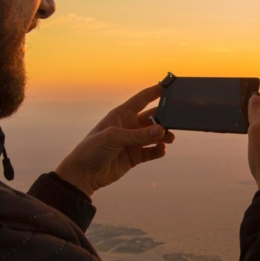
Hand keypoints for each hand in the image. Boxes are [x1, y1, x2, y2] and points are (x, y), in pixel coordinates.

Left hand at [54, 84, 176, 196]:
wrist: (83, 174)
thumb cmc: (92, 150)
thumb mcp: (114, 138)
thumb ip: (138, 135)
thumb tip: (161, 130)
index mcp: (121, 115)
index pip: (142, 99)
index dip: (155, 91)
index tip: (169, 86)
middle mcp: (129, 126)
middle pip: (151, 117)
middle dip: (164, 117)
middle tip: (176, 119)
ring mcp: (132, 141)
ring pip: (153, 135)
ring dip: (163, 135)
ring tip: (170, 137)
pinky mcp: (134, 156)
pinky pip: (151, 151)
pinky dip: (158, 150)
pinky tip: (162, 150)